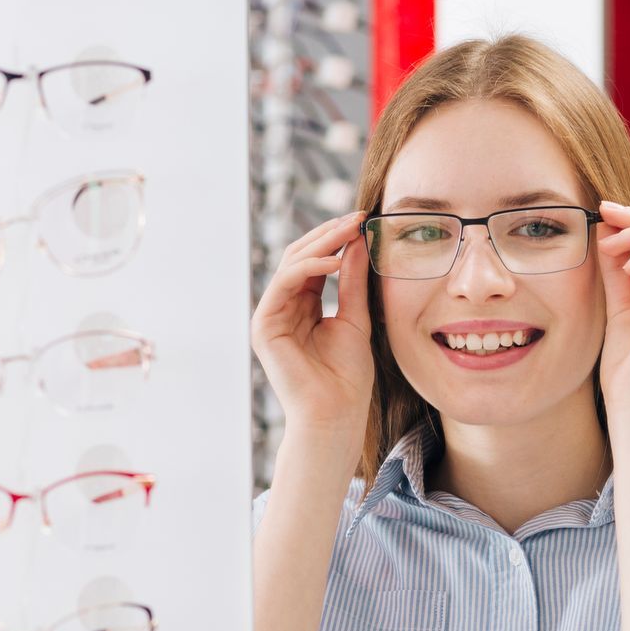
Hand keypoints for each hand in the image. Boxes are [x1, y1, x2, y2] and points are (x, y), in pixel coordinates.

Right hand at [251, 212, 375, 449]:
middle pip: (301, 257)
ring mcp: (270, 316)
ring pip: (291, 264)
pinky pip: (284, 283)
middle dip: (330, 234)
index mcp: (302, 307)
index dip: (338, 239)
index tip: (365, 220)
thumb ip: (352, 282)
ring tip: (351, 230)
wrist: (336, 414)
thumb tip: (358, 242)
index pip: (316, 263)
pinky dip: (310, 267)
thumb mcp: (356, 319)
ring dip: (322, 243)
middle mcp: (282, 308)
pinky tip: (336, 260)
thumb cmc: (347, 377)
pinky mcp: (264, 325)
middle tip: (358, 216)